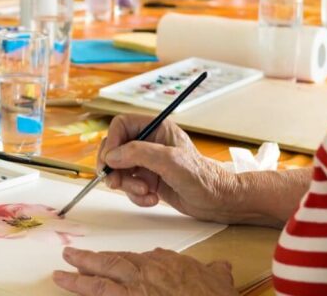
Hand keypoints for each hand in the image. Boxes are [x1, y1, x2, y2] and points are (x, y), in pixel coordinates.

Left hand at [53, 247, 236, 295]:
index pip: (138, 259)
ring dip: (78, 277)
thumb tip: (221, 267)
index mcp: (165, 262)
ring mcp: (136, 288)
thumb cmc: (214, 295)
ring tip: (60, 275)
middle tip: (70, 257)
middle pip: (112, 262)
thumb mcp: (218, 279)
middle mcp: (146, 271)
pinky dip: (87, 294)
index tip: (112, 263)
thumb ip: (214, 271)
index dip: (123, 262)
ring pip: (101, 279)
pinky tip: (72, 293)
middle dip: (90, 260)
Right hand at [98, 114, 238, 223]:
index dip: (112, 142)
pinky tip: (152, 199)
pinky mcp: (148, 180)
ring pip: (119, 170)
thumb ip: (138, 154)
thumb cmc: (201, 177)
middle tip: (115, 182)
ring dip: (127, 185)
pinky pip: (129, 186)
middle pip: (115, 149)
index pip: (121, 126)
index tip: (110, 161)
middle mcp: (149, 143)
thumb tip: (111, 156)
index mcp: (155, 128)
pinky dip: (136, 196)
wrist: (216, 201)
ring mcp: (147, 162)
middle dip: (115, 168)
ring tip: (146, 192)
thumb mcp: (169, 161)